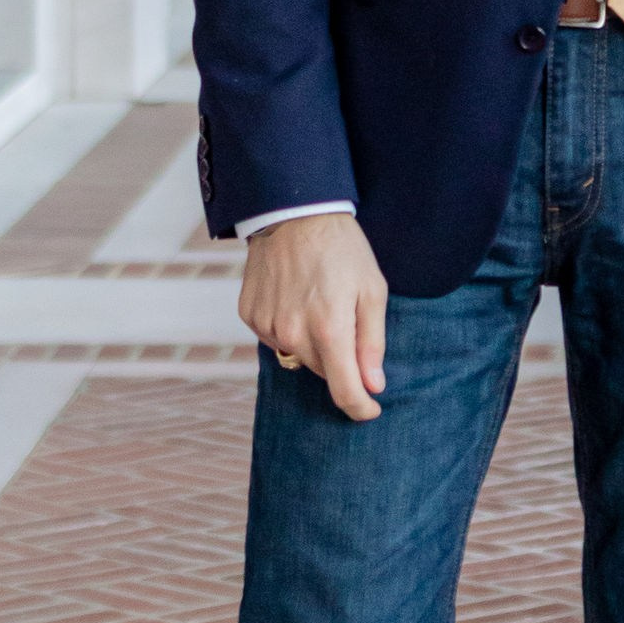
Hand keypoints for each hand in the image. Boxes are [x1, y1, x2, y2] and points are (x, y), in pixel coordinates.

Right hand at [238, 211, 388, 420]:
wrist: (293, 211)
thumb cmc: (342, 249)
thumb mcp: (372, 290)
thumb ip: (372, 343)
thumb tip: (373, 386)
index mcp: (330, 330)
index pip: (345, 391)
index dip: (360, 408)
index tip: (370, 410)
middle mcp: (293, 333)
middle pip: (323, 372)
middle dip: (340, 358)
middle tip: (347, 319)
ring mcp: (267, 325)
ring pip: (298, 356)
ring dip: (313, 343)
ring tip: (319, 301)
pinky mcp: (250, 315)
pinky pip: (275, 338)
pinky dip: (289, 328)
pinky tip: (295, 297)